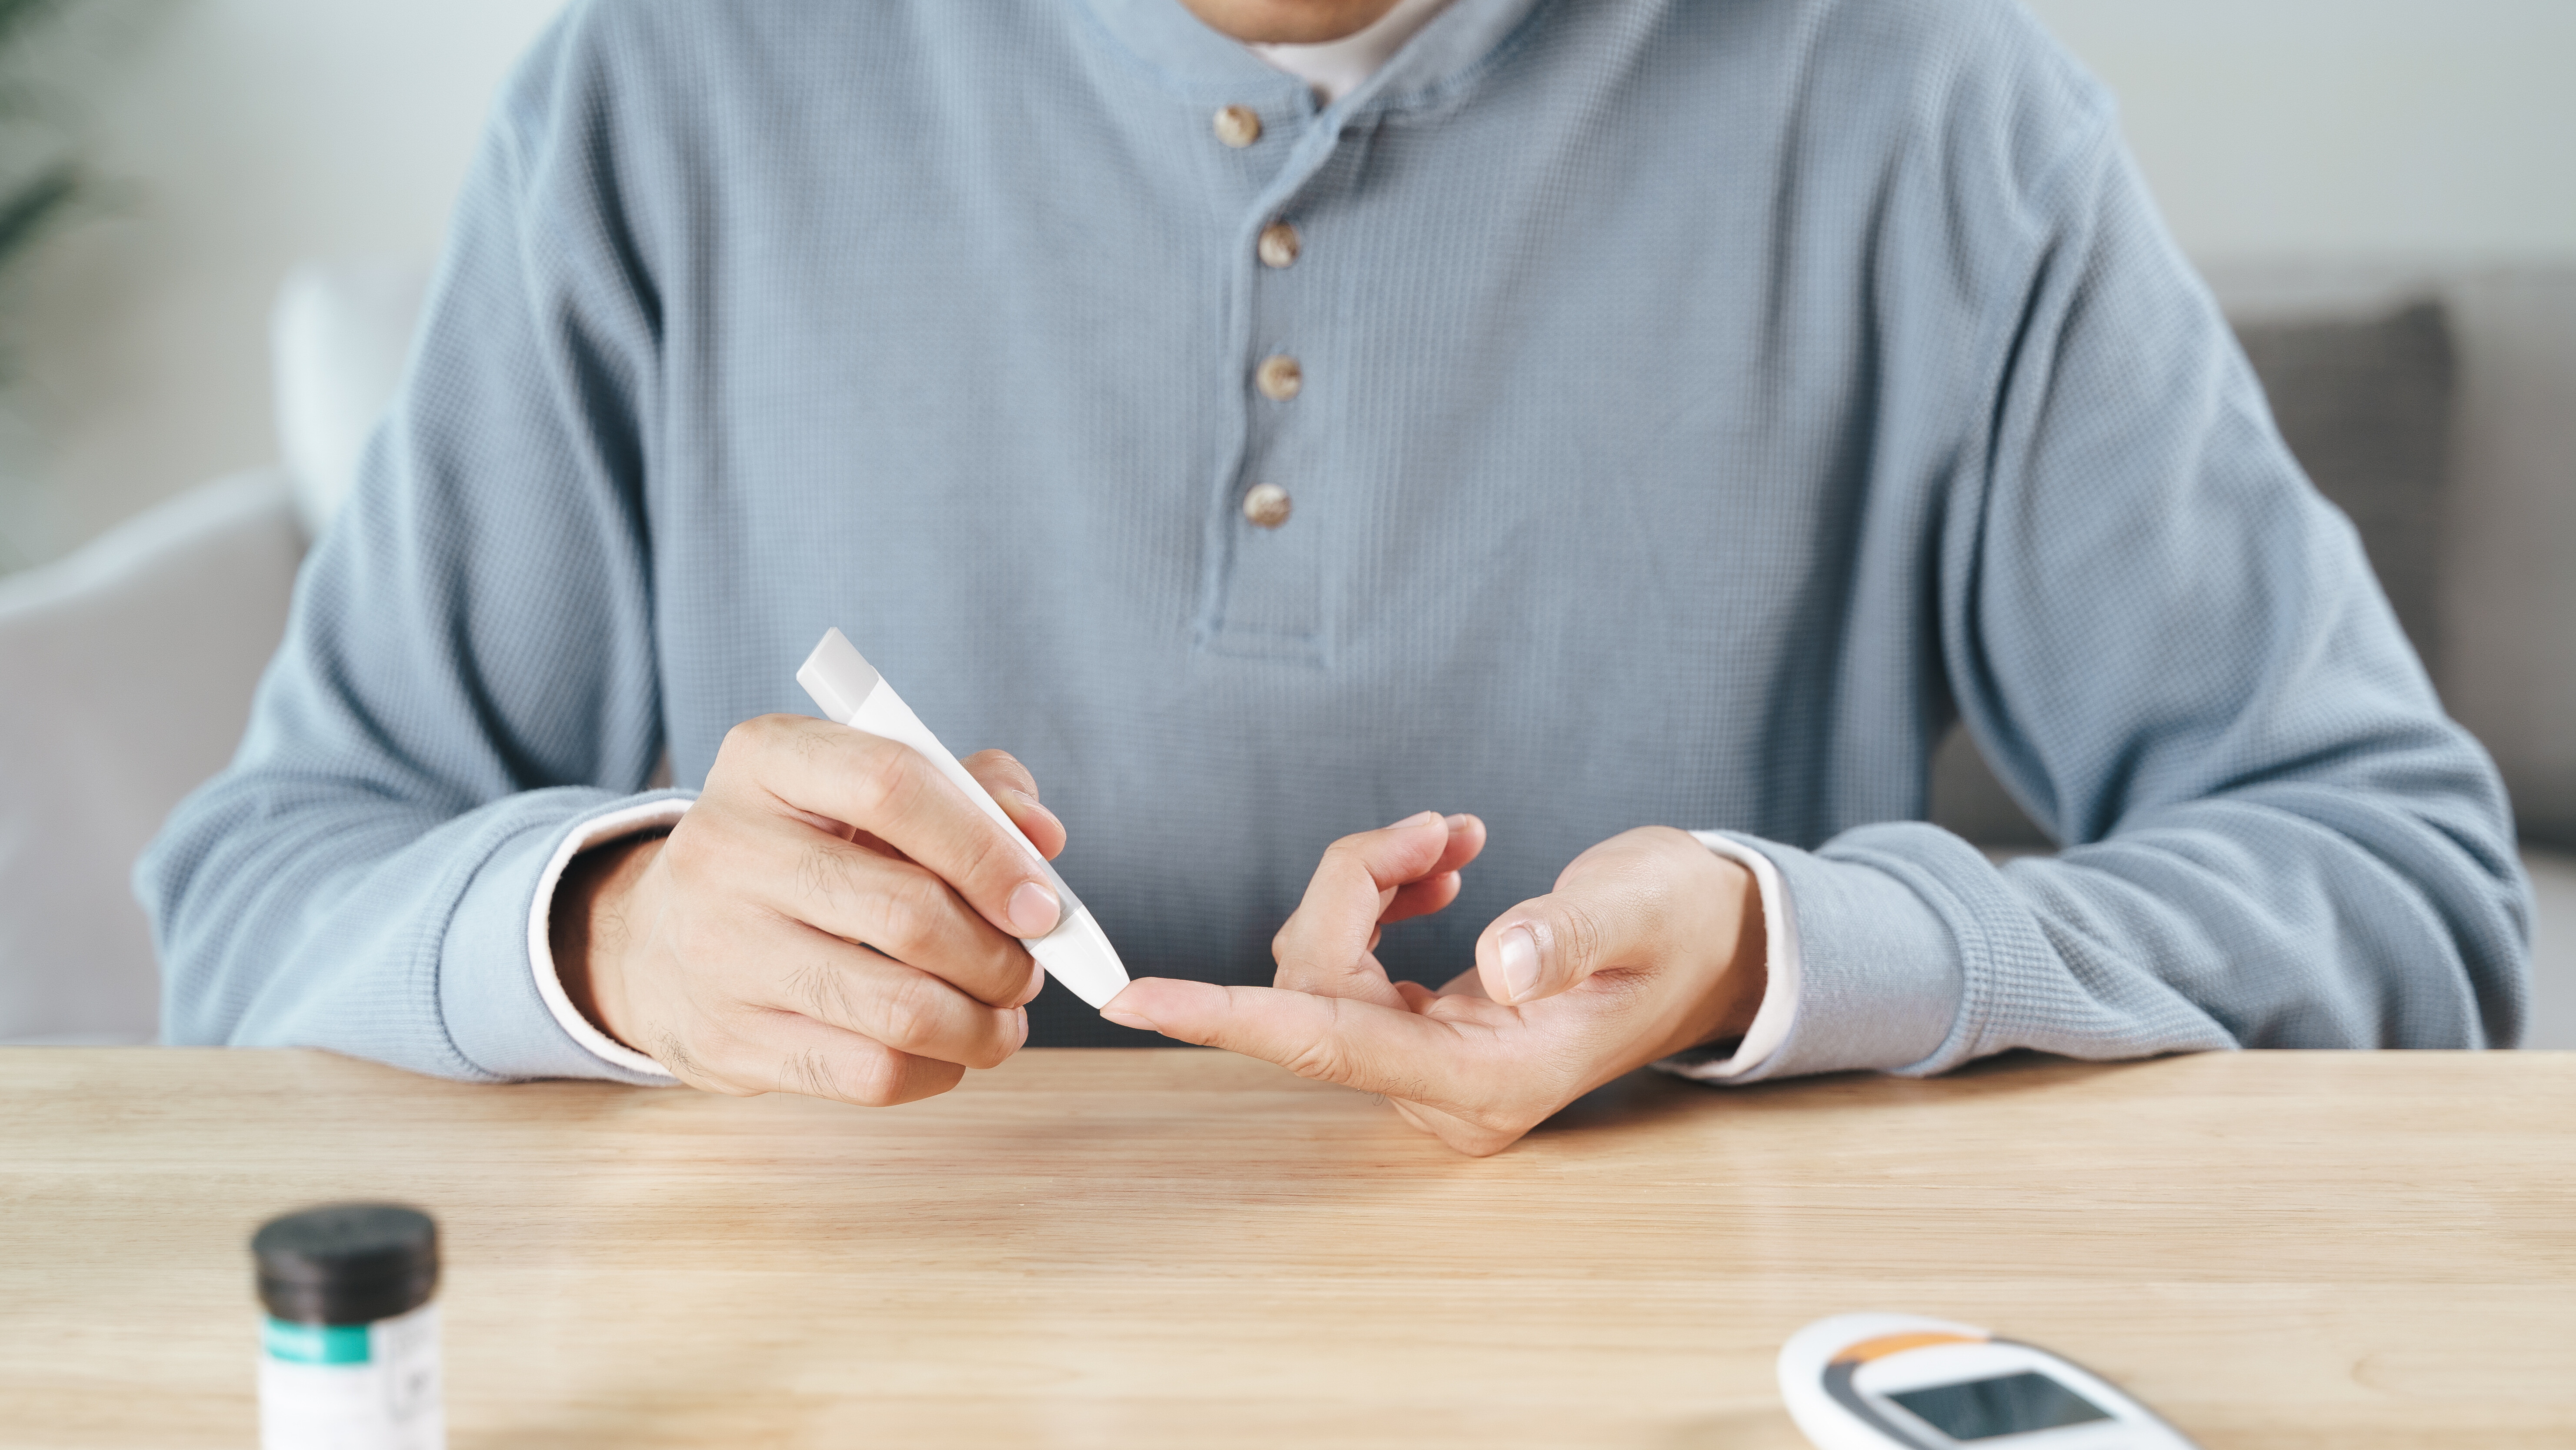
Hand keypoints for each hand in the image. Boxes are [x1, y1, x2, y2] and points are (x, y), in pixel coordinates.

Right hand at [553, 715, 1066, 1104]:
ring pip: (897, 1010)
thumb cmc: (802, 853)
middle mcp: (726, 849)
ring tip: (1002, 1016)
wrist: (661, 939)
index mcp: (767, 760)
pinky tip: (945, 1050)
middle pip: (907, 912)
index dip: (987, 848)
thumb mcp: (864, 794)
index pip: (893, 784)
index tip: (1042, 902)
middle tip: (1028, 969)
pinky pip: (868, 1074)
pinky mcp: (724, 1043)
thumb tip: (1042, 838)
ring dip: (982, 1024)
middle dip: (1000, 956)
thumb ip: (968, 791)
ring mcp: (717, 953)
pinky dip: (936, 1070)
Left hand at [1100, 815, 1765, 1155]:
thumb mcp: (1641, 913)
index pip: (1325, 1047)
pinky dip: (1379, 900)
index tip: (1136, 999)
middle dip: (1354, 886)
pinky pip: (1350, 964)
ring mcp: (1432, 1065)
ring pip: (1325, 966)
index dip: (1225, 1016)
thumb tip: (1492, 961)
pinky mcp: (1426, 1030)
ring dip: (1369, 883)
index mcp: (1493, 1081)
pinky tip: (1434, 868)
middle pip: (1319, 986)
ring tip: (1448, 837)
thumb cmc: (1686, 927)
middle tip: (1436, 827)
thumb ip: (1566, 938)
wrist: (1719, 944)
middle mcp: (1448, 1089)